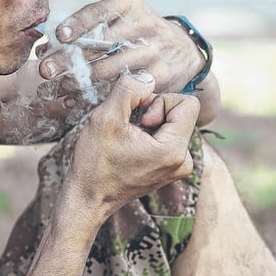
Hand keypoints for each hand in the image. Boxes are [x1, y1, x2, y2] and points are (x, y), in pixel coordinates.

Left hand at [37, 0, 206, 108]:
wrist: (183, 50)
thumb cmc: (136, 32)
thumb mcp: (119, 18)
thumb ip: (85, 28)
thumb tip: (45, 46)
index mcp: (129, 4)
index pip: (99, 11)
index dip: (78, 24)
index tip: (59, 36)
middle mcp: (144, 24)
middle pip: (101, 43)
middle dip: (69, 58)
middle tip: (44, 70)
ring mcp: (154, 51)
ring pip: (109, 69)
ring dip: (79, 82)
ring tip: (57, 88)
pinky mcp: (160, 76)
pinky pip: (122, 89)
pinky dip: (95, 97)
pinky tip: (75, 101)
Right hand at [63, 72, 198, 218]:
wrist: (88, 198)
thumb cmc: (95, 162)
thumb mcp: (106, 117)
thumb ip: (129, 89)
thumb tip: (146, 78)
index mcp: (174, 150)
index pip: (188, 103)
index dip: (160, 101)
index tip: (139, 119)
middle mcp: (184, 161)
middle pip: (181, 112)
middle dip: (154, 111)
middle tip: (130, 129)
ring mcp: (178, 167)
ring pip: (173, 123)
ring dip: (150, 123)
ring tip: (128, 139)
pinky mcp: (170, 168)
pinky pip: (167, 136)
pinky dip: (149, 134)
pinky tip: (130, 146)